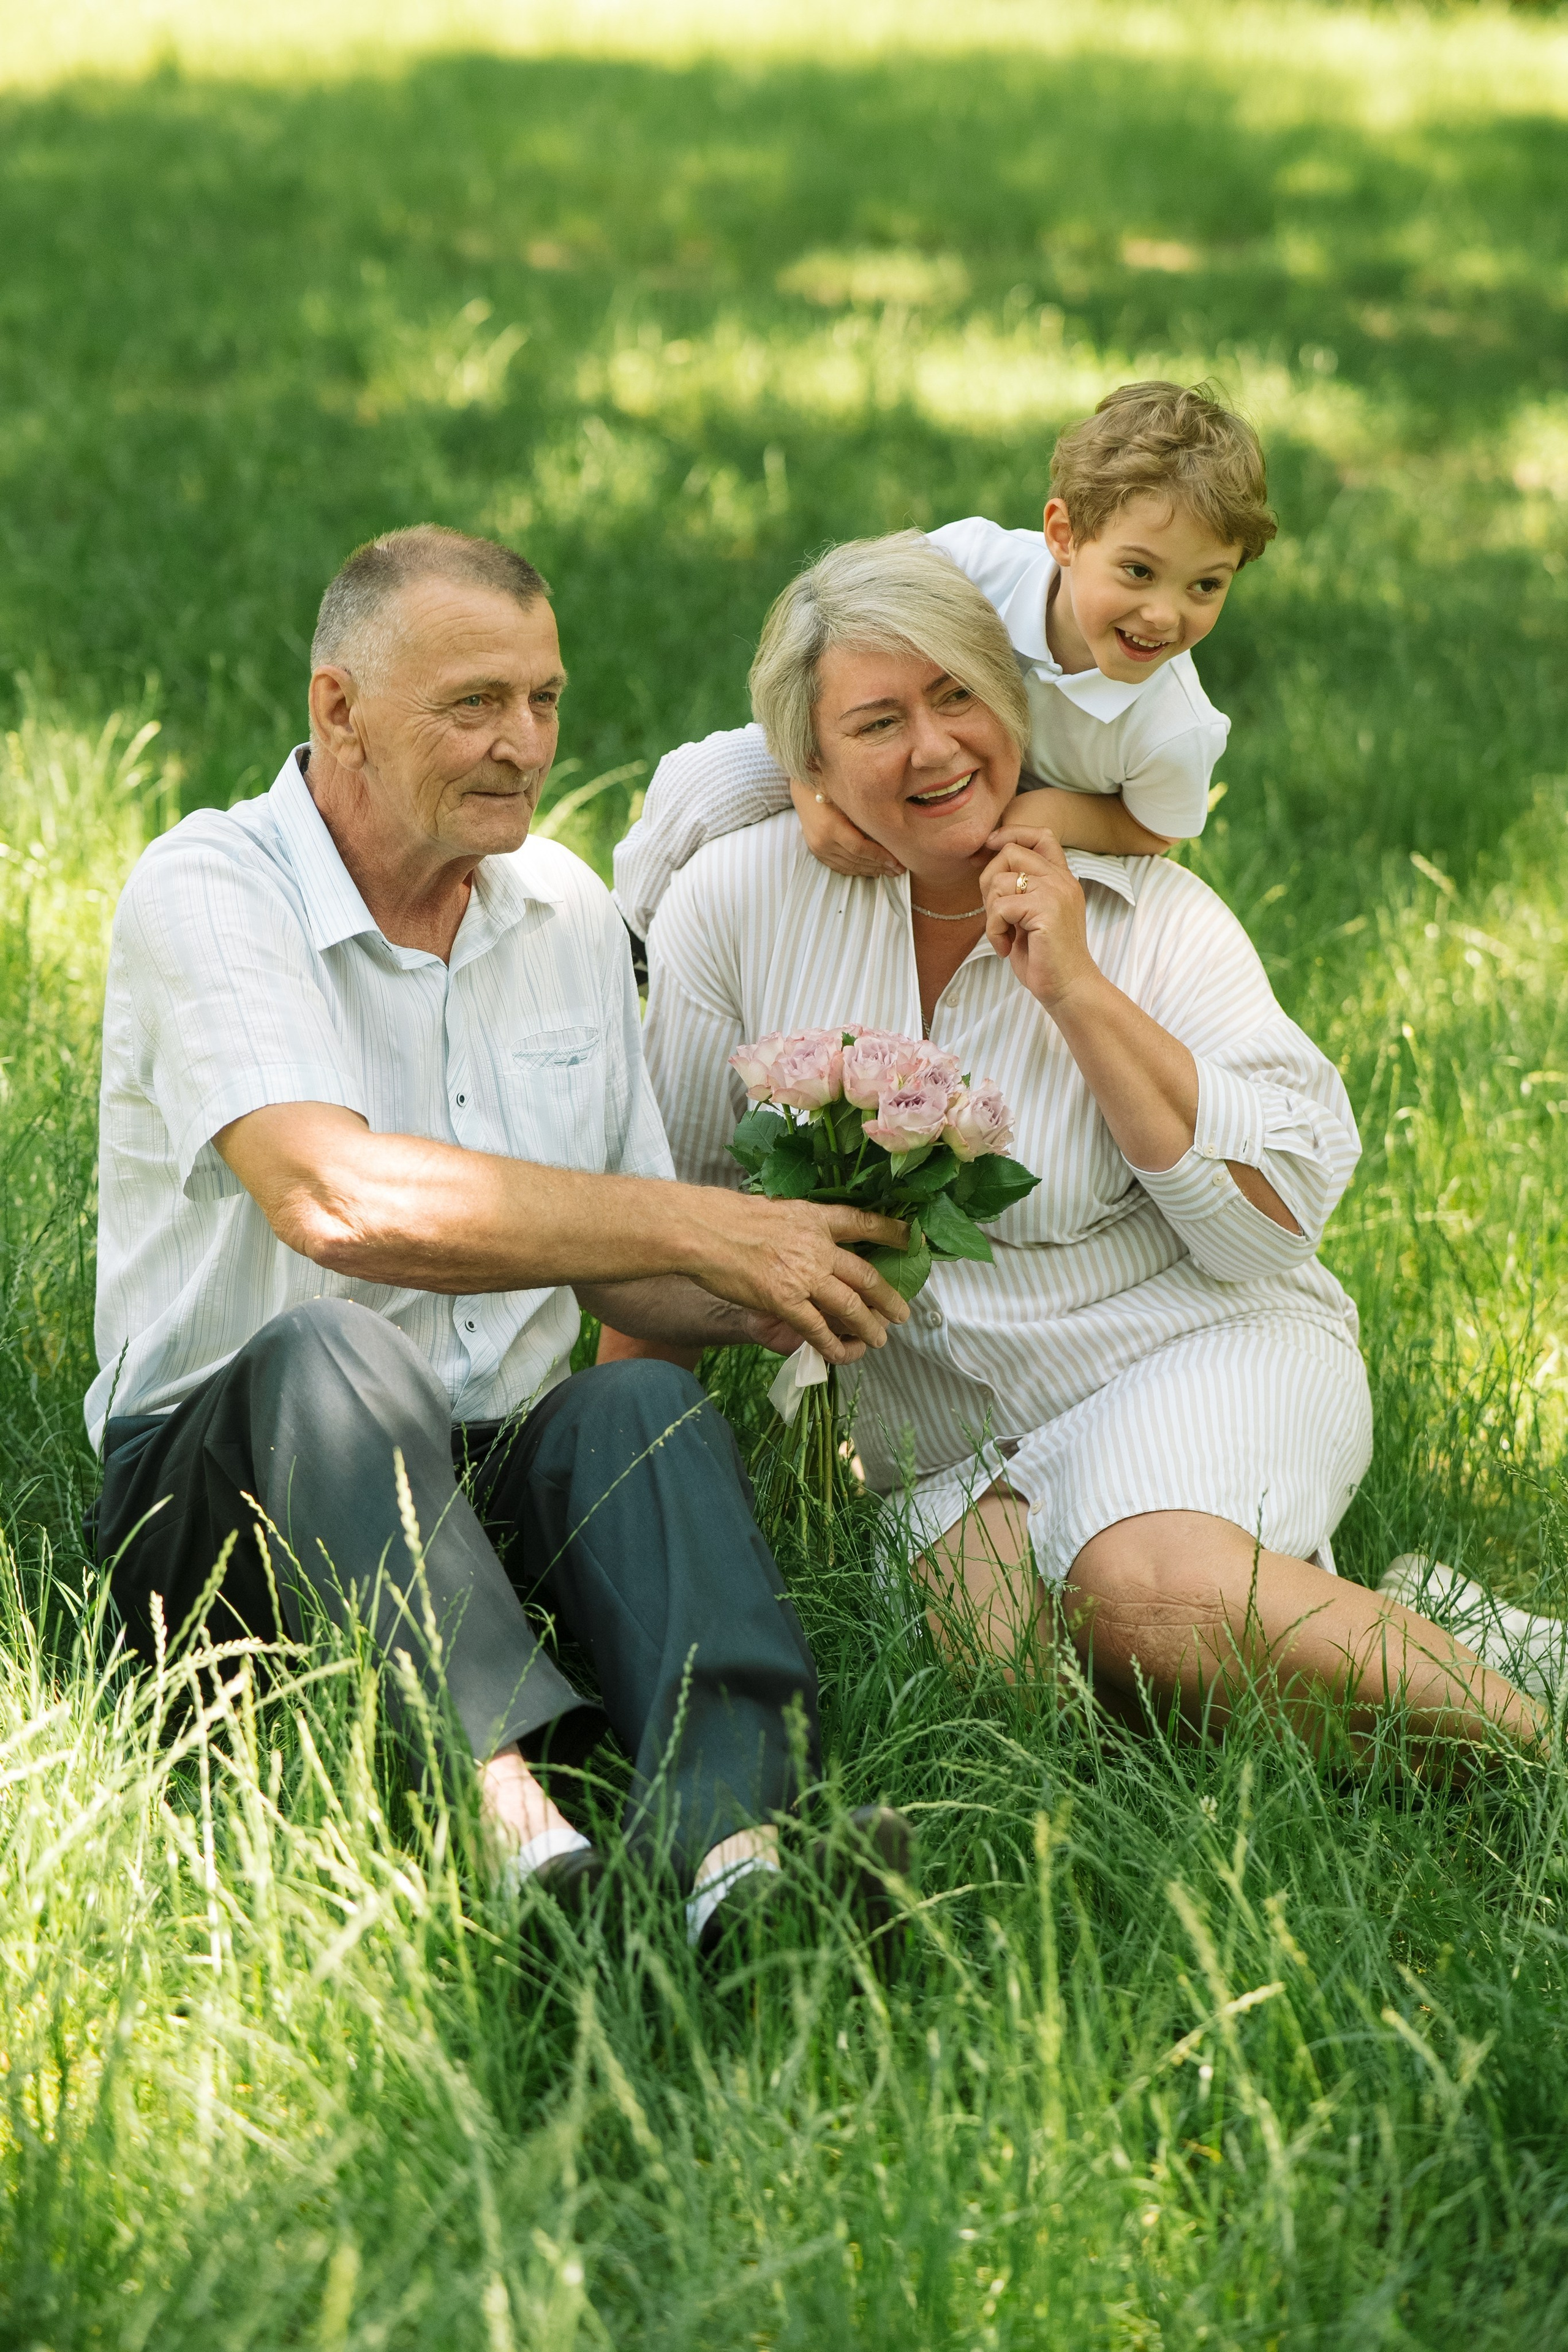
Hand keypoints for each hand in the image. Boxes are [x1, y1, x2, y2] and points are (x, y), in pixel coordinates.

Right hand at [691, 1196, 909, 1364]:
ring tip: (880, 1339)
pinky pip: (817, 1329)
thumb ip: (798, 1227)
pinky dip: (833, 1344)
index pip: (862, 1223)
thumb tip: (810, 1240)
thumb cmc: (727, 1217)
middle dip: (888, 1297)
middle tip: (902, 1312)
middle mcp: (817, 1246)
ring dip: (869, 1326)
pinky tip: (843, 1354)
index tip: (913, 1237)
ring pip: (850, 1306)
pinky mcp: (784, 1301)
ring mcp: (803, 1275)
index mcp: (814, 1217)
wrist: (701, 1230)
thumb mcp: (774, 1208)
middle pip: (866, 1275)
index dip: (891, 1231)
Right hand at [790, 777, 903, 879]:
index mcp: (831, 827)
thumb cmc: (829, 787)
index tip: (897, 862)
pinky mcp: (816, 852)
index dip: (880, 857)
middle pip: (856, 860)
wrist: (803, 789)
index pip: (860, 849)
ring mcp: (818, 849)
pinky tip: (870, 871)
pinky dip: (856, 870)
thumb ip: (866, 816)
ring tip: (889, 872)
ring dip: (870, 870)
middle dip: (880, 866)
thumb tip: (891, 832)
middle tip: (899, 870)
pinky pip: (839, 867)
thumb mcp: (848, 799)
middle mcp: (822, 842)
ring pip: (849, 866)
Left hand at [980, 824, 1100, 1013]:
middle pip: (1011, 853)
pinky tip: (1006, 948)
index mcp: (1061, 879)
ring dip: (991, 913)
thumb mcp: (1033, 916)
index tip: (990, 847)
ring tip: (1005, 935)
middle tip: (996, 915)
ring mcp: (1055, 893)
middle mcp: (1062, 880)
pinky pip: (1000, 908)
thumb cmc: (1046, 958)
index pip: (1041, 836)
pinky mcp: (1046, 910)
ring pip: (1000, 881)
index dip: (1011, 835)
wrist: (1069, 988)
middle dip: (989, 883)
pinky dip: (994, 931)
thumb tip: (989, 870)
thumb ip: (1022, 890)